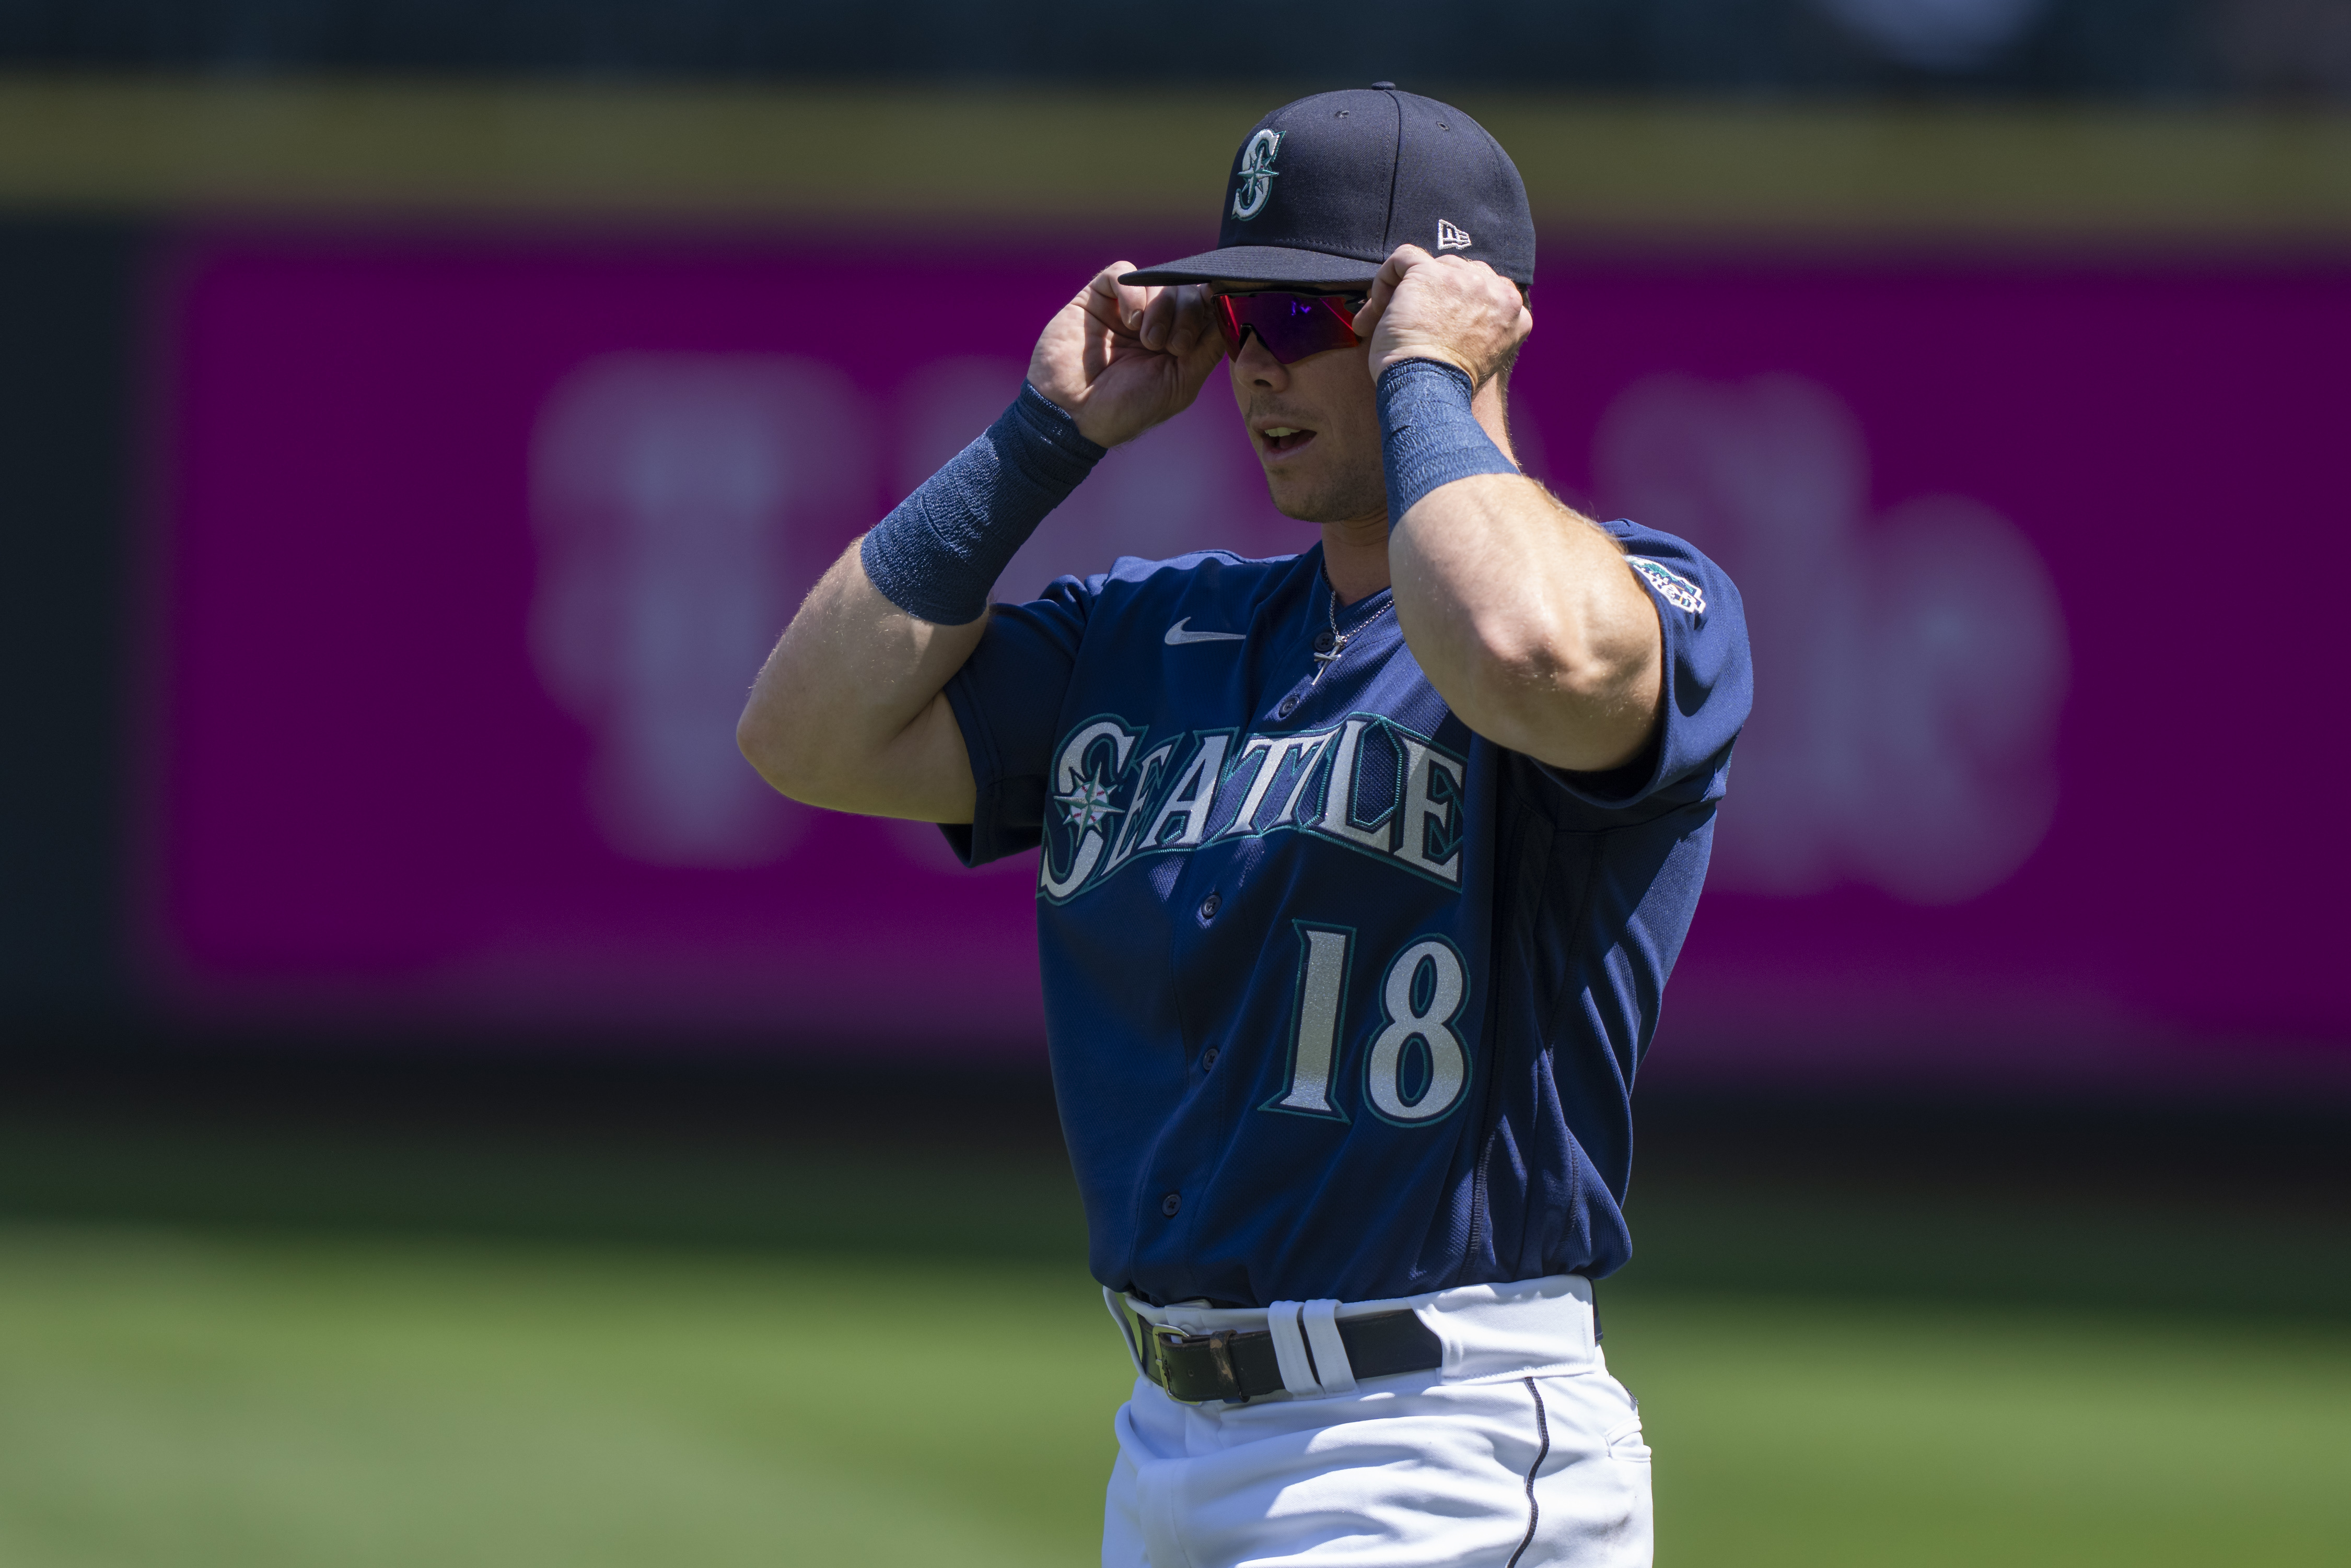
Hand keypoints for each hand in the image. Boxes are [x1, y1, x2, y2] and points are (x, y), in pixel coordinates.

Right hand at [1028, 264, 1224, 446]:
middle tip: (1173, 347)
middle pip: (1188, 290)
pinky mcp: (1096, 298)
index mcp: (1177, 342)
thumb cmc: (1127, 409)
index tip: (1220, 303)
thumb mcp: (1180, 384)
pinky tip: (1130, 320)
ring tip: (1146, 341)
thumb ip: (1207, 348)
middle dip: (1188, 314)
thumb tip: (1230, 309)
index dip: (1214, 303)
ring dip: (1161, 309)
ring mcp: (1125, 309)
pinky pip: (1123, 273)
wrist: (1073, 416)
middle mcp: (1154, 322)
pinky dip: (1133, 291)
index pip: (1205, 308)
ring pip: (1160, 280)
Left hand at [1353, 246, 1531, 386]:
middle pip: (1462, 273)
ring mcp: (1465, 279)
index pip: (1488, 289)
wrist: (1430, 391)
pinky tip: (1378, 307)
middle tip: (1412, 322)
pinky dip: (1386, 278)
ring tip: (1391, 320)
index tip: (1437, 323)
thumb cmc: (1448, 386)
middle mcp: (1497, 290)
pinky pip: (1404, 257)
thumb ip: (1484, 326)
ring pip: (1434, 265)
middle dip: (1436, 294)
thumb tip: (1451, 313)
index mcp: (1516, 312)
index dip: (1458, 302)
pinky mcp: (1429, 273)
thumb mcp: (1487, 355)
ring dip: (1411, 289)